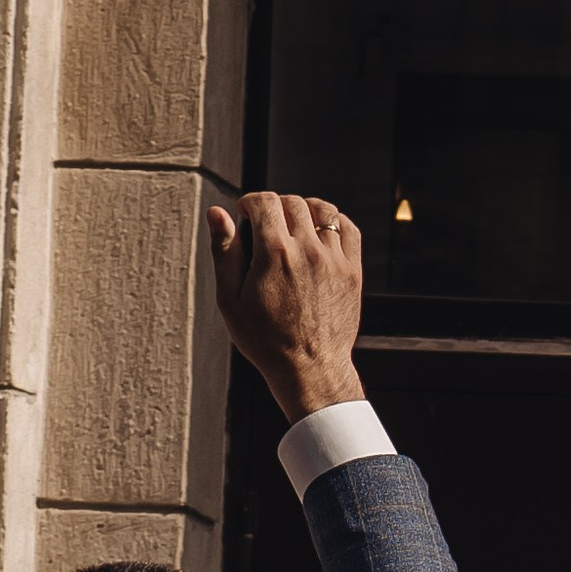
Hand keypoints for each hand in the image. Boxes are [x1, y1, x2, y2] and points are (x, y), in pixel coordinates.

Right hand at [205, 190, 363, 420]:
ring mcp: (334, 260)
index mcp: (274, 254)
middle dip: (275, 206)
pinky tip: (321, 234)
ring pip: (323, 210)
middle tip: (268, 223)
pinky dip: (335, 222)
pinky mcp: (353, 272)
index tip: (246, 212)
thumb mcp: (231, 301)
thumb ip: (224, 252)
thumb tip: (217, 214)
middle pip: (293, 203)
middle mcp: (307, 251)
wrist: (309, 370)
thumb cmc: (266, 342)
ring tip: (294, 225)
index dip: (251, 201)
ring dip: (305, 209)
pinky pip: (348, 229)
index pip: (264, 201)